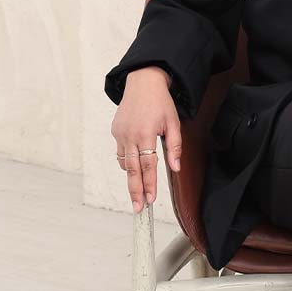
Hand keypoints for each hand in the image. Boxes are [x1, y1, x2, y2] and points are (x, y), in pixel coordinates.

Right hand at [110, 66, 181, 211]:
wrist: (142, 82)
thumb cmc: (160, 102)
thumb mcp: (174, 123)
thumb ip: (175, 147)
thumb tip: (175, 168)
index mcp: (145, 133)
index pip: (148, 165)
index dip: (149, 184)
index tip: (151, 199)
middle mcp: (130, 135)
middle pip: (131, 170)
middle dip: (135, 190)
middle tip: (138, 208)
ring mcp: (120, 134)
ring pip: (124, 162)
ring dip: (131, 178)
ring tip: (137, 193)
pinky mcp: (115, 131)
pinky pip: (121, 152)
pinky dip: (127, 161)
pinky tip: (134, 168)